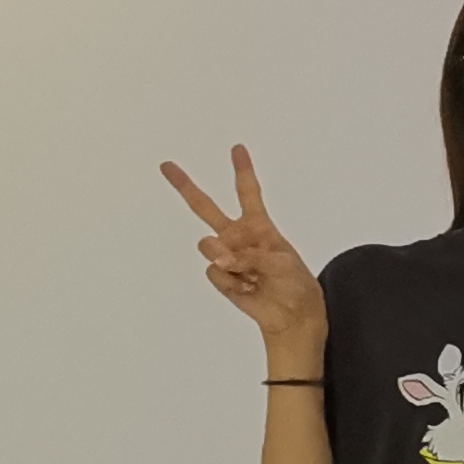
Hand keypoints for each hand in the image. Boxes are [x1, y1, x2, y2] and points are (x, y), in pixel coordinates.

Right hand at [162, 146, 325, 357]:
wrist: (292, 314)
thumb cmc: (296, 284)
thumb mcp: (283, 263)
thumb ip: (252, 255)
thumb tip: (223, 260)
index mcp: (259, 226)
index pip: (248, 193)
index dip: (243, 171)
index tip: (237, 149)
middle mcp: (238, 236)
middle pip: (205, 207)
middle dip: (186, 186)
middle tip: (167, 166)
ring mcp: (226, 256)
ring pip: (208, 245)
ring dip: (228, 259)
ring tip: (250, 273)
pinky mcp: (220, 276)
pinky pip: (215, 272)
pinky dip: (232, 282)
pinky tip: (248, 287)